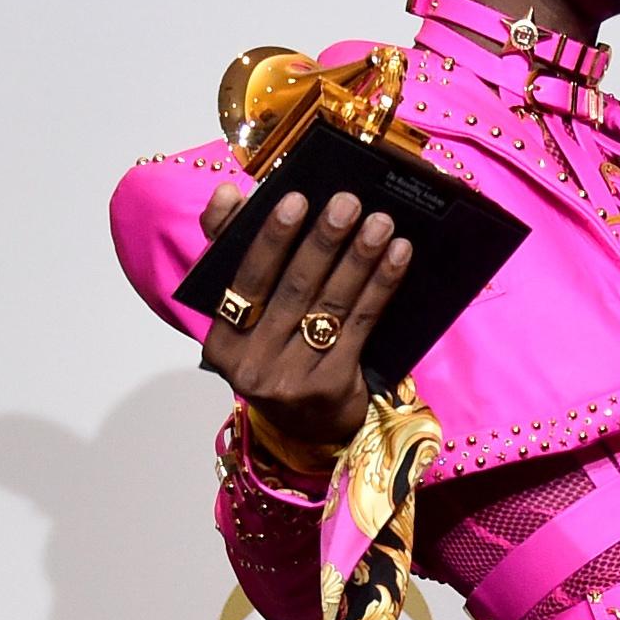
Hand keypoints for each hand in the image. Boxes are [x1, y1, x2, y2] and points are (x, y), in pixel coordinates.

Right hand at [196, 176, 414, 454]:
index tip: (297, 199)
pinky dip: (380, 287)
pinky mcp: (330, 388)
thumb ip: (230, 248)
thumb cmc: (275, 351)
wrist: (308, 427)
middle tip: (349, 202)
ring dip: (359, 259)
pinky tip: (397, 258)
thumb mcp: (247, 310)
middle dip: (324, 241)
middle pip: (293, 289)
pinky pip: (359, 326)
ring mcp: (290, 380)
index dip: (271, 238)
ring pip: (330, 306)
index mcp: (222, 338)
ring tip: (381, 223)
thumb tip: (227, 193)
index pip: (245, 279)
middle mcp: (250, 363)